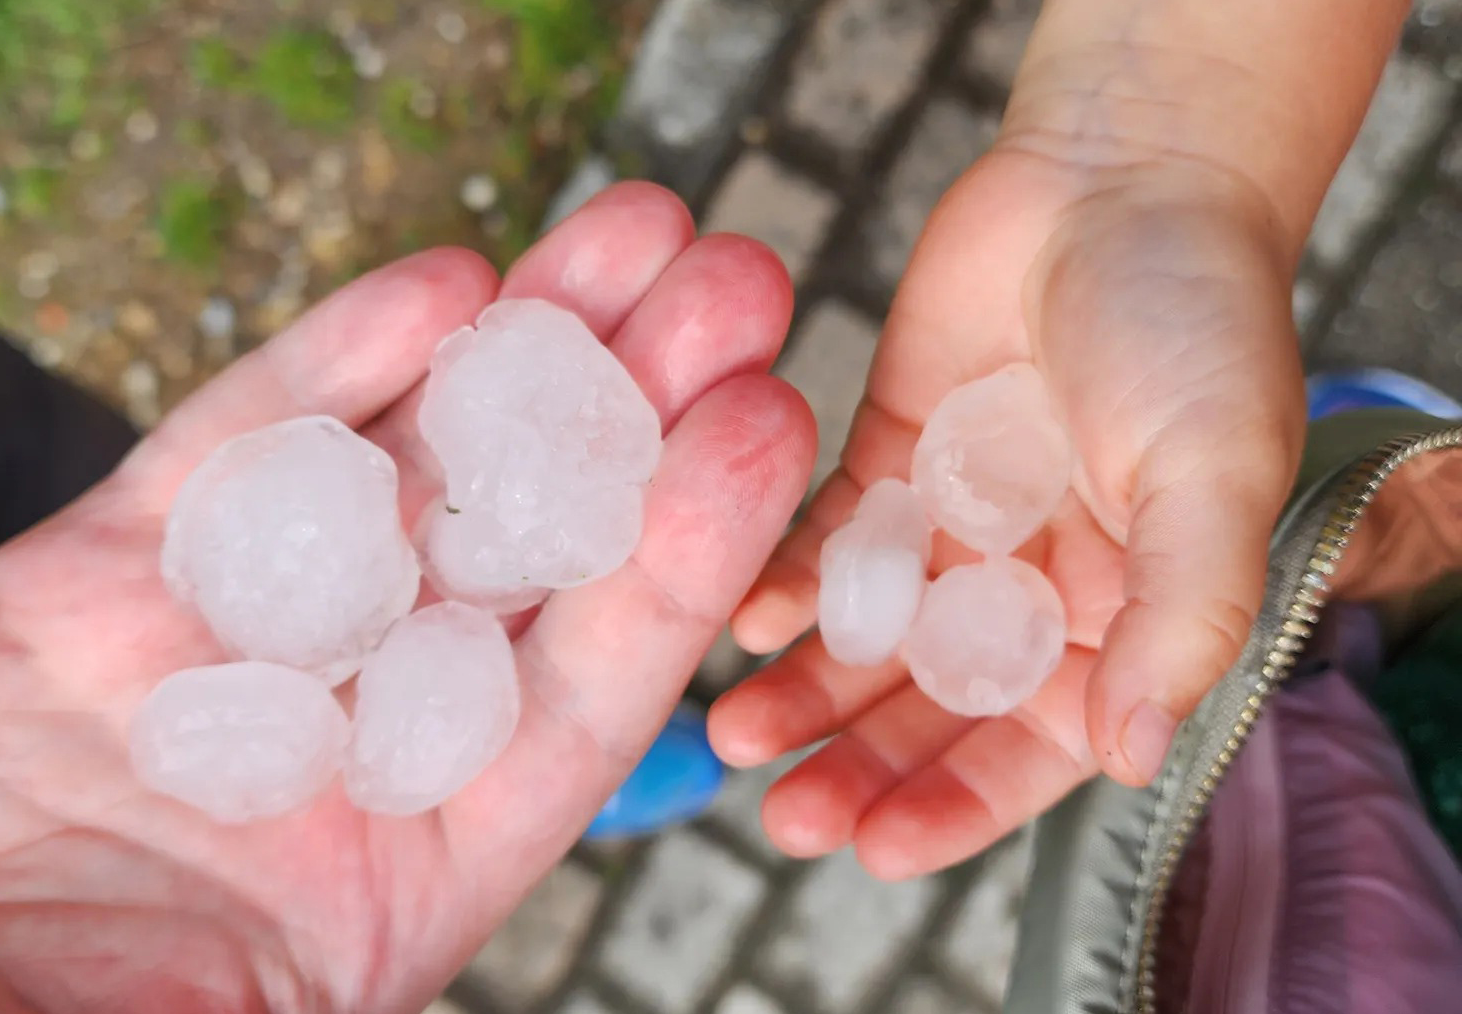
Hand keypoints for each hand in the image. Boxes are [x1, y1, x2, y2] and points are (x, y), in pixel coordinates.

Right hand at [0, 183, 814, 1012]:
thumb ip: (323, 977)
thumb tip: (412, 954)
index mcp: (410, 862)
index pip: (590, 686)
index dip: (689, 554)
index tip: (771, 426)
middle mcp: (350, 728)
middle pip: (526, 549)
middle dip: (638, 412)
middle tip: (742, 282)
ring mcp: (238, 633)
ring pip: (407, 468)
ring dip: (525, 349)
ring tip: (635, 232)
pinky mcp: (111, 568)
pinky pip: (240, 449)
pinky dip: (337, 365)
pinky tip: (447, 285)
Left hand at [709, 149, 1306, 878]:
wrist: (1116, 177)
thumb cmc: (1196, 322)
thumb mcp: (1213, 473)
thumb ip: (1183, 615)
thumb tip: (1138, 757)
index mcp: (1122, 615)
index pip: (1034, 747)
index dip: (959, 806)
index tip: (877, 849)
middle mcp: (1031, 587)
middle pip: (934, 709)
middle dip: (861, 766)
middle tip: (785, 819)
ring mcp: (955, 526)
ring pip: (870, 639)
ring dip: (807, 691)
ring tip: (736, 738)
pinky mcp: (889, 460)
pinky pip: (831, 542)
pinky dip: (789, 584)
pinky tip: (745, 623)